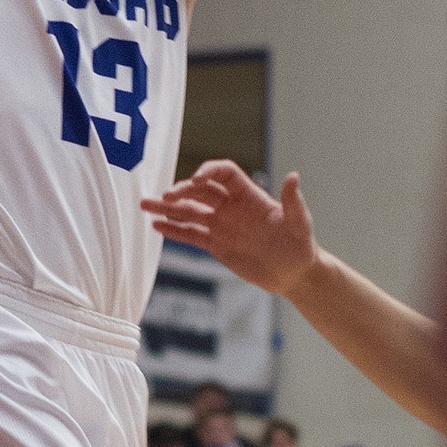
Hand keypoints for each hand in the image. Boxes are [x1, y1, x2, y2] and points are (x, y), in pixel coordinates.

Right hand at [142, 160, 317, 296]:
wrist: (294, 274)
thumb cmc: (301, 245)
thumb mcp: (300, 223)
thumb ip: (293, 201)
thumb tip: (293, 176)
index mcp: (249, 195)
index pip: (224, 174)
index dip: (209, 172)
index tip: (197, 180)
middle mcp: (231, 206)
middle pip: (201, 192)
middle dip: (182, 191)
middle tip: (166, 196)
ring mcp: (221, 225)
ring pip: (189, 212)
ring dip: (168, 208)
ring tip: (145, 205)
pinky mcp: (215, 244)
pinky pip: (190, 234)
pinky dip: (173, 230)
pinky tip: (156, 226)